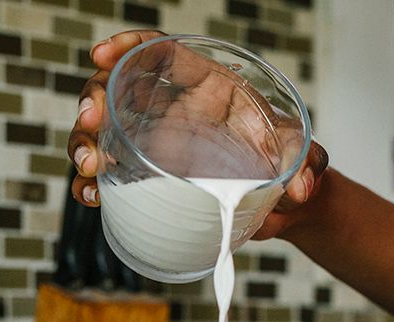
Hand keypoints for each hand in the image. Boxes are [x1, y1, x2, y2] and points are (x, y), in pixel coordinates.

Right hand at [66, 30, 329, 239]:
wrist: (283, 203)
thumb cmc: (290, 163)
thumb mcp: (304, 155)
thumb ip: (310, 162)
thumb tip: (303, 186)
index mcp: (208, 86)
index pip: (160, 52)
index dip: (129, 46)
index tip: (103, 54)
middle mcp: (174, 109)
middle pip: (118, 88)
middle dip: (94, 97)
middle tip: (90, 121)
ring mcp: (156, 145)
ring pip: (104, 131)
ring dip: (84, 143)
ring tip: (89, 168)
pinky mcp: (150, 179)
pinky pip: (110, 174)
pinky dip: (92, 183)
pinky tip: (91, 194)